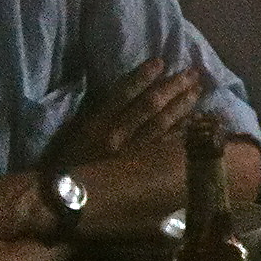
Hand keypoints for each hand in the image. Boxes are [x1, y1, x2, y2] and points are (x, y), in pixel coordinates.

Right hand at [48, 58, 202, 167]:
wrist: (62, 198)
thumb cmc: (67, 160)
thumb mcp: (76, 130)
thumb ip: (100, 111)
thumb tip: (128, 91)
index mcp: (97, 124)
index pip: (123, 94)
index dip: (142, 76)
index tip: (160, 62)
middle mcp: (117, 137)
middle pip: (149, 106)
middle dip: (172, 87)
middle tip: (192, 73)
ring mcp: (132, 154)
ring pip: (163, 124)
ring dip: (183, 105)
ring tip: (198, 90)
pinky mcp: (142, 169)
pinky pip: (167, 146)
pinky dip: (183, 131)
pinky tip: (197, 120)